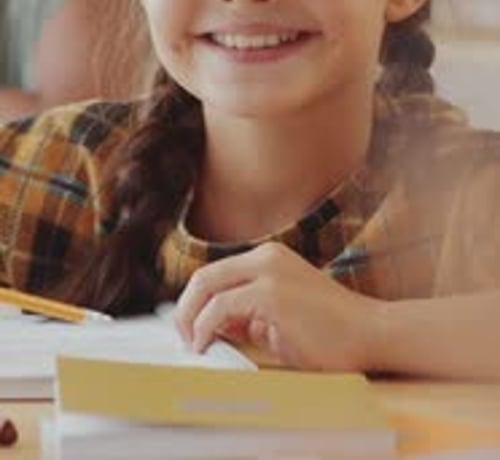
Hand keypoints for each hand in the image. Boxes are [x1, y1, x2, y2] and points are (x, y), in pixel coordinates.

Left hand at [175, 243, 381, 370]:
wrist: (370, 333)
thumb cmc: (331, 332)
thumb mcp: (279, 317)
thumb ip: (247, 315)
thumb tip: (212, 327)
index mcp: (269, 257)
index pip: (216, 272)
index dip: (195, 301)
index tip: (188, 328)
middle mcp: (266, 257)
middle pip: (205, 276)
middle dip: (185, 309)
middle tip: (183, 338)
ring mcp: (268, 272)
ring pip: (206, 287)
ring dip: (190, 320)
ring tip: (192, 345)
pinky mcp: (270, 293)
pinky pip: (220, 308)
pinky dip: (204, 328)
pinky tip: (205, 345)